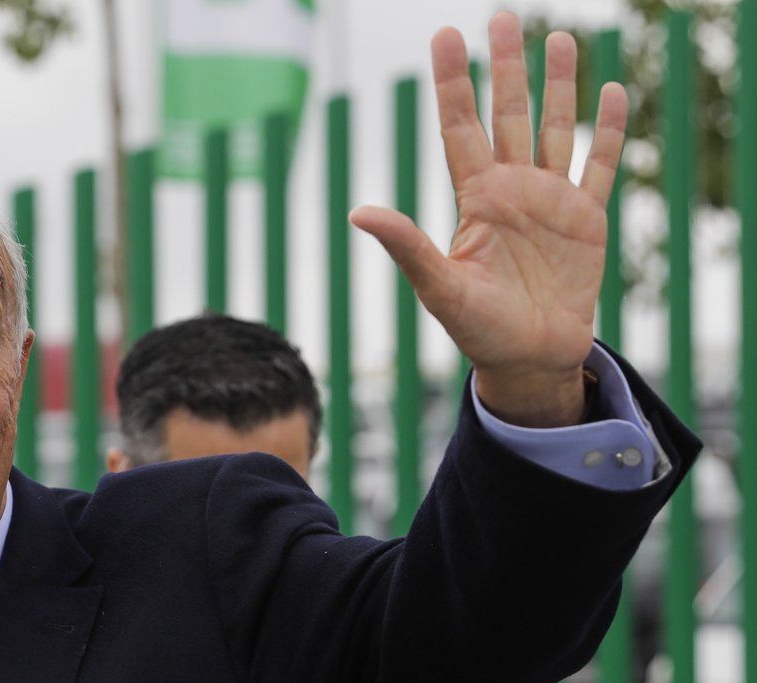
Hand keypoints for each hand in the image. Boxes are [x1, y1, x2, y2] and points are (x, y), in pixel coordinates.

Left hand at [350, 14, 627, 427]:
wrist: (528, 360)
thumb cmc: (478, 330)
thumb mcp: (440, 288)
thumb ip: (407, 246)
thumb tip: (358, 212)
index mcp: (475, 200)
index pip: (460, 128)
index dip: (453, 83)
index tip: (444, 36)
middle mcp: (512, 190)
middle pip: (507, 114)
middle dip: (505, 66)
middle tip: (502, 15)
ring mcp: (552, 200)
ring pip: (555, 128)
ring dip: (559, 85)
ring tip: (560, 37)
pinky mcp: (588, 219)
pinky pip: (599, 166)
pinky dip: (607, 133)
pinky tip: (613, 93)